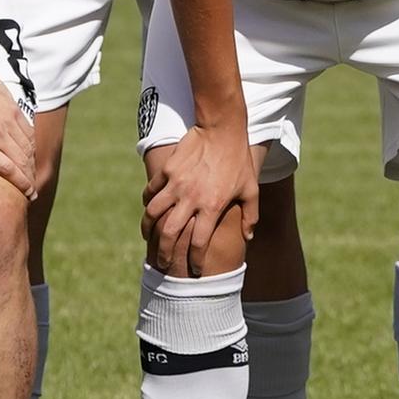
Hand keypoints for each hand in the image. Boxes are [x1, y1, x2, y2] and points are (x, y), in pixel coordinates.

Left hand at [0, 57, 40, 200]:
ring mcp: (7, 121)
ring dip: (31, 163)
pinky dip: (31, 144)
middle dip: (29, 178)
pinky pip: (27, 131)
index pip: (7, 170)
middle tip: (32, 192)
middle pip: (21, 161)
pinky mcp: (12, 109)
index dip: (21, 184)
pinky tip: (30, 152)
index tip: (29, 195)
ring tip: (32, 175)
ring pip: (27, 147)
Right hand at [141, 119, 259, 275]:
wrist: (221, 128)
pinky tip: (150, 208)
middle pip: (169, 234)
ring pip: (153, 213)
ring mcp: (176, 184)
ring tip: (149, 237)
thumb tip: (248, 238)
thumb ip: (250, 216)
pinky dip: (147, 202)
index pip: (198, 243)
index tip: (195, 269)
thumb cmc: (238, 160)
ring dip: (148, 229)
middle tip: (164, 262)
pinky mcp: (167, 170)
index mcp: (212, 207)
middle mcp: (191, 199)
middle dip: (164, 253)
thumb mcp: (251, 189)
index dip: (195, 261)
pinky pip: (151, 191)